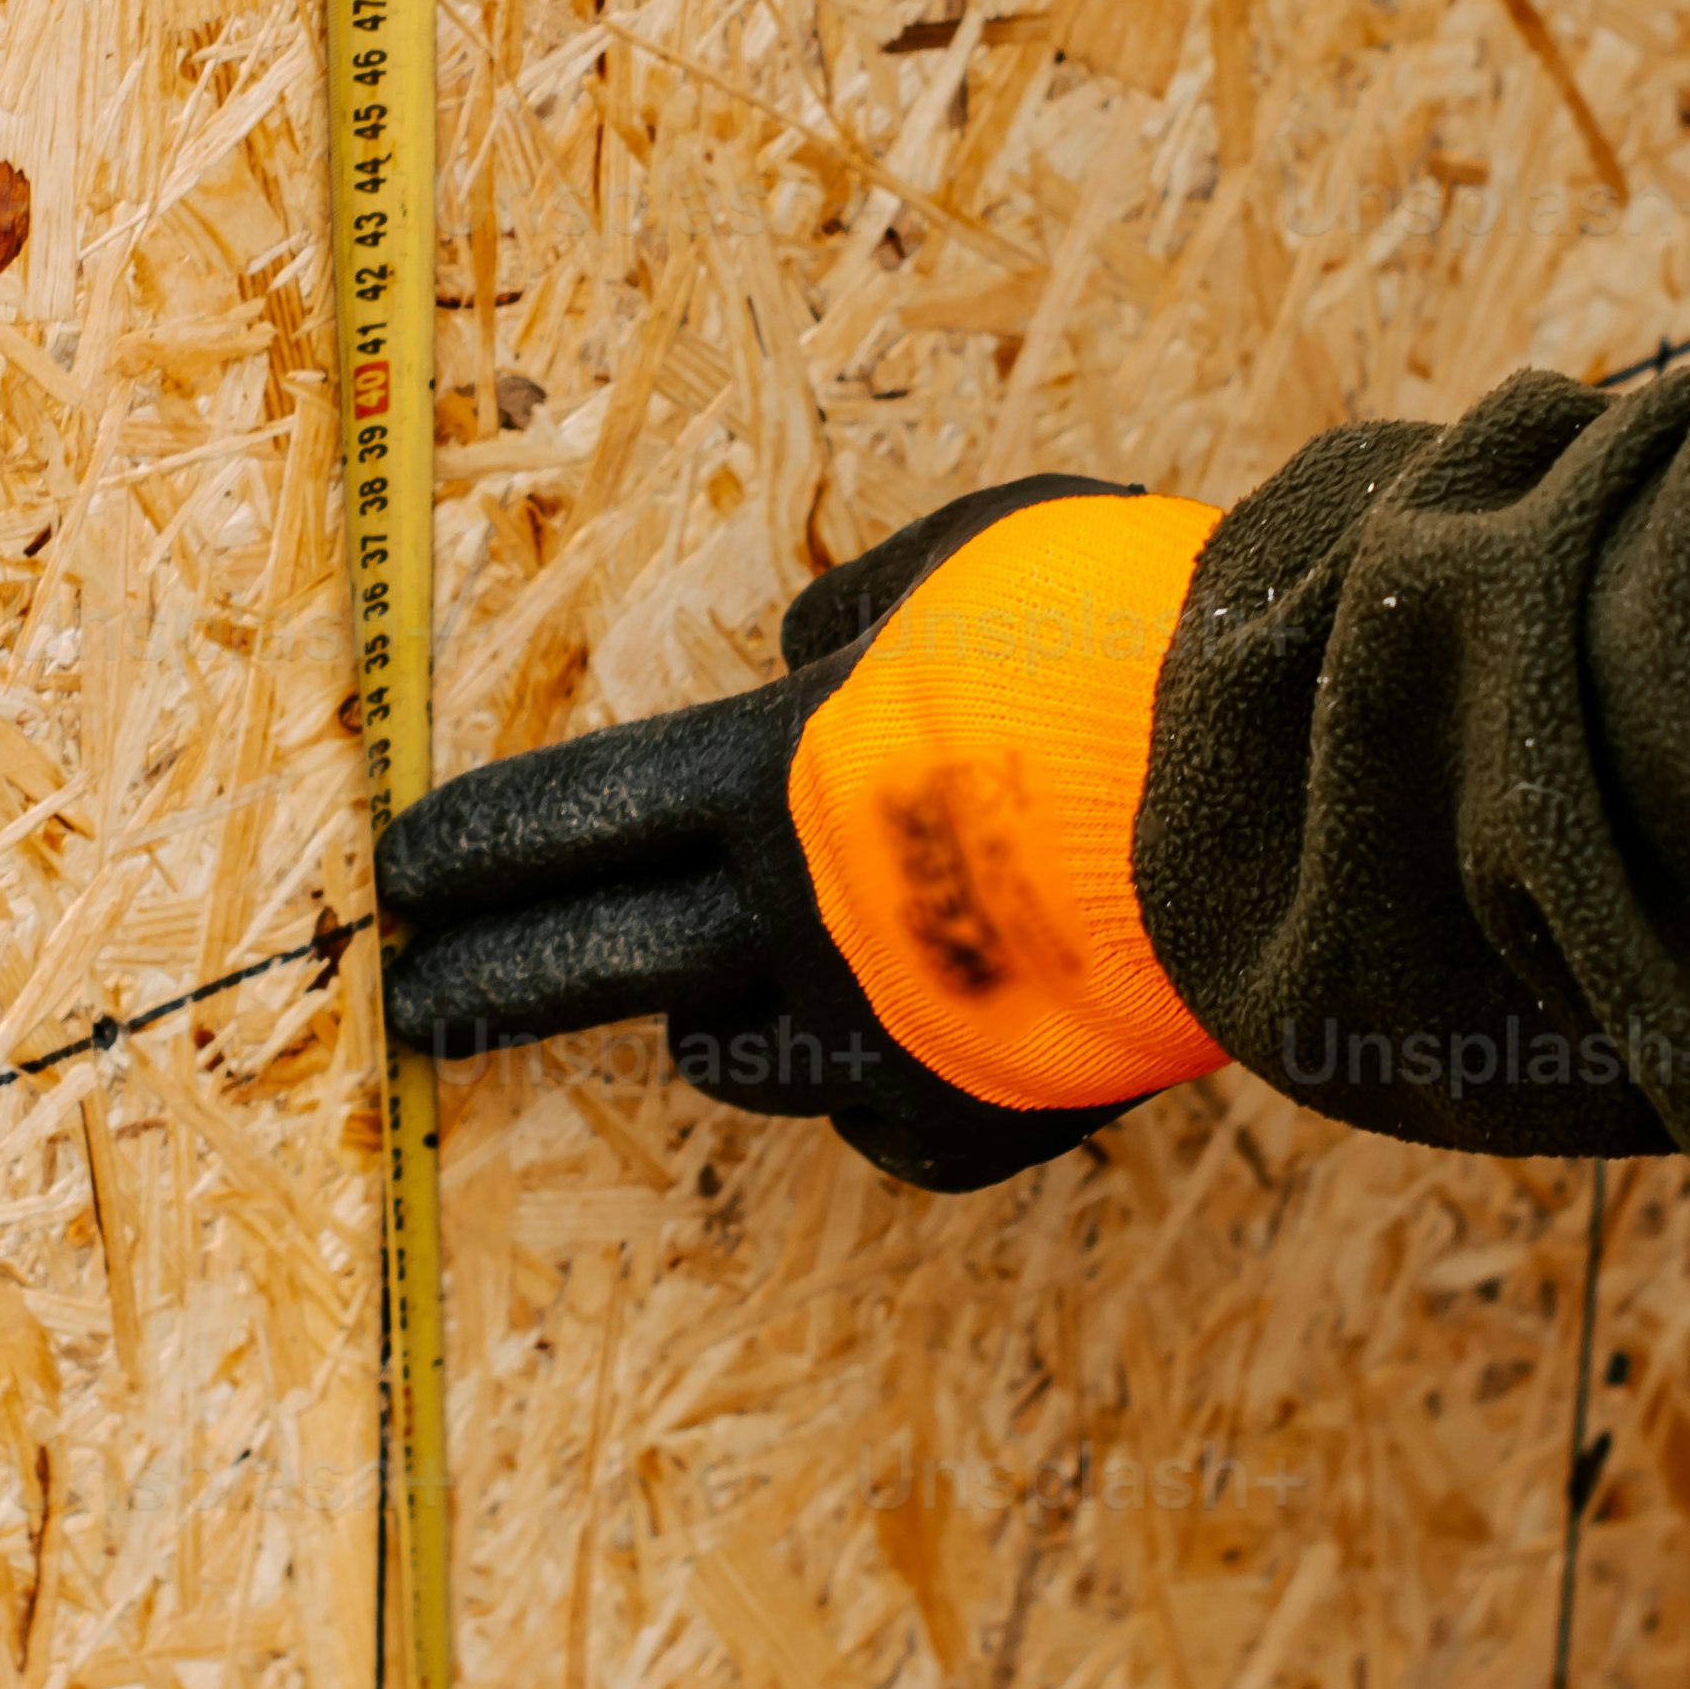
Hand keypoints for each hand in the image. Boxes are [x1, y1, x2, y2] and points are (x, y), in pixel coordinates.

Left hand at [375, 476, 1228, 1191]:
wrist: (1288, 799)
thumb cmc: (1131, 647)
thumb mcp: (966, 563)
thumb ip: (856, 624)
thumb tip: (801, 668)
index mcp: (773, 778)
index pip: (570, 823)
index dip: (474, 849)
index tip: (401, 876)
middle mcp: (796, 923)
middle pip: (593, 968)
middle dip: (492, 985)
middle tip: (422, 1004)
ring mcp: (876, 1041)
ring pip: (744, 1052)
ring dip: (742, 1008)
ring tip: (798, 960)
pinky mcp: (971, 1125)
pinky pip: (881, 1114)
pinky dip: (889, 1072)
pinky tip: (948, 1018)